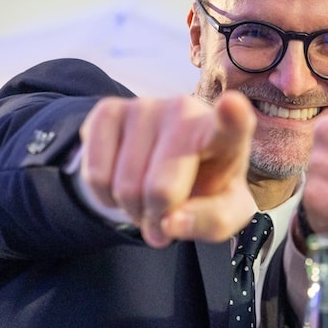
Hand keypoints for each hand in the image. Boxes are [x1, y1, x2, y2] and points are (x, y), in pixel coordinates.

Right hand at [78, 90, 257, 247]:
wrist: (170, 169)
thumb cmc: (206, 188)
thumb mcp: (223, 214)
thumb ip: (210, 221)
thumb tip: (170, 222)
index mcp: (226, 135)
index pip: (233, 124)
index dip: (232, 116)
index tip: (233, 105)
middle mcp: (186, 110)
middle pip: (160, 190)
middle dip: (157, 216)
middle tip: (166, 213)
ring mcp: (144, 106)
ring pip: (124, 186)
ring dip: (132, 209)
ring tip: (148, 198)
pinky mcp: (108, 110)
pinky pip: (95, 174)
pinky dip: (104, 196)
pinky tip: (123, 185)